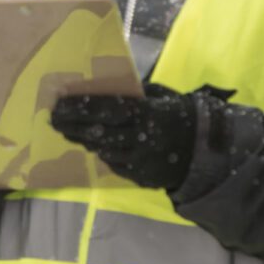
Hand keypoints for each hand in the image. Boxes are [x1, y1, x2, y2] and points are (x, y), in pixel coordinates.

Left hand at [50, 84, 198, 189]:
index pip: (104, 108)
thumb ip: (136, 94)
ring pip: (102, 150)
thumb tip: (105, 87)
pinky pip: (115, 165)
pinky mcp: (142, 177)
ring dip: (82, 141)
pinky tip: (93, 147)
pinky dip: (103, 155)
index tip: (58, 103)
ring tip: (67, 132)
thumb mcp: (162, 97)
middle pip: (97, 132)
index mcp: (146, 113)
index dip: (78, 107)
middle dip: (71, 125)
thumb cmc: (181, 115)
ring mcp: (141, 160)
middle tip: (53, 120)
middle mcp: (141, 137)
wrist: (209, 150)